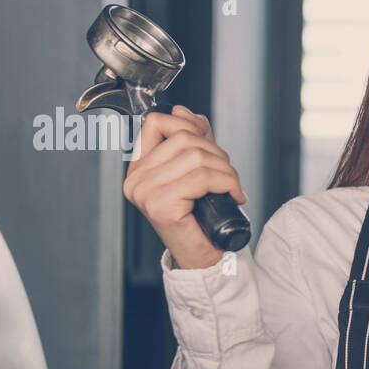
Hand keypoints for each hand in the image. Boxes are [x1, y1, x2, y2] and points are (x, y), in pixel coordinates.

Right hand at [122, 105, 246, 269]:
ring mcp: (145, 193)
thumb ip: (191, 141)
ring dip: (226, 170)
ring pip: (195, 157)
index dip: (188, 125)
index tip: (209, 143)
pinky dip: (227, 183)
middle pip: (182, 137)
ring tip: (231, 187)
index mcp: (139, 169)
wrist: (205, 258)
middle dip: (216, 152)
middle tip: (228, 175)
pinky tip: (232, 196)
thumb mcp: (197, 170)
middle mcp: (136, 180)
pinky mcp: (161, 205)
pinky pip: (202, 178)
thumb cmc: (202, 219)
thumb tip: (185, 111)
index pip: (156, 123)